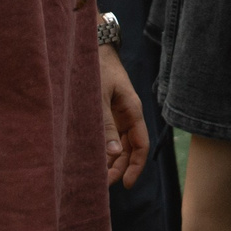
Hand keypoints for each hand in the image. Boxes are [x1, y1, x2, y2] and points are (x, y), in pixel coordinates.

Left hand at [98, 44, 149, 189]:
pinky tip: (90, 156)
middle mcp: (126, 114)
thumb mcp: (99, 96)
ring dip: (110, 159)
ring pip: (118, 143)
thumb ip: (105, 124)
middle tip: (102, 184)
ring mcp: (116, 112)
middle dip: (119, 167)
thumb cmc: (96, 67)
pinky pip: (107, 133)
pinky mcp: (105, 109)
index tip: (126, 184)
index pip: (140, 145)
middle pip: (128, 149)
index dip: (135, 166)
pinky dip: (102, 146)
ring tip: (95, 174)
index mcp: (132, 111)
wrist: (90, 45)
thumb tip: (113, 154)